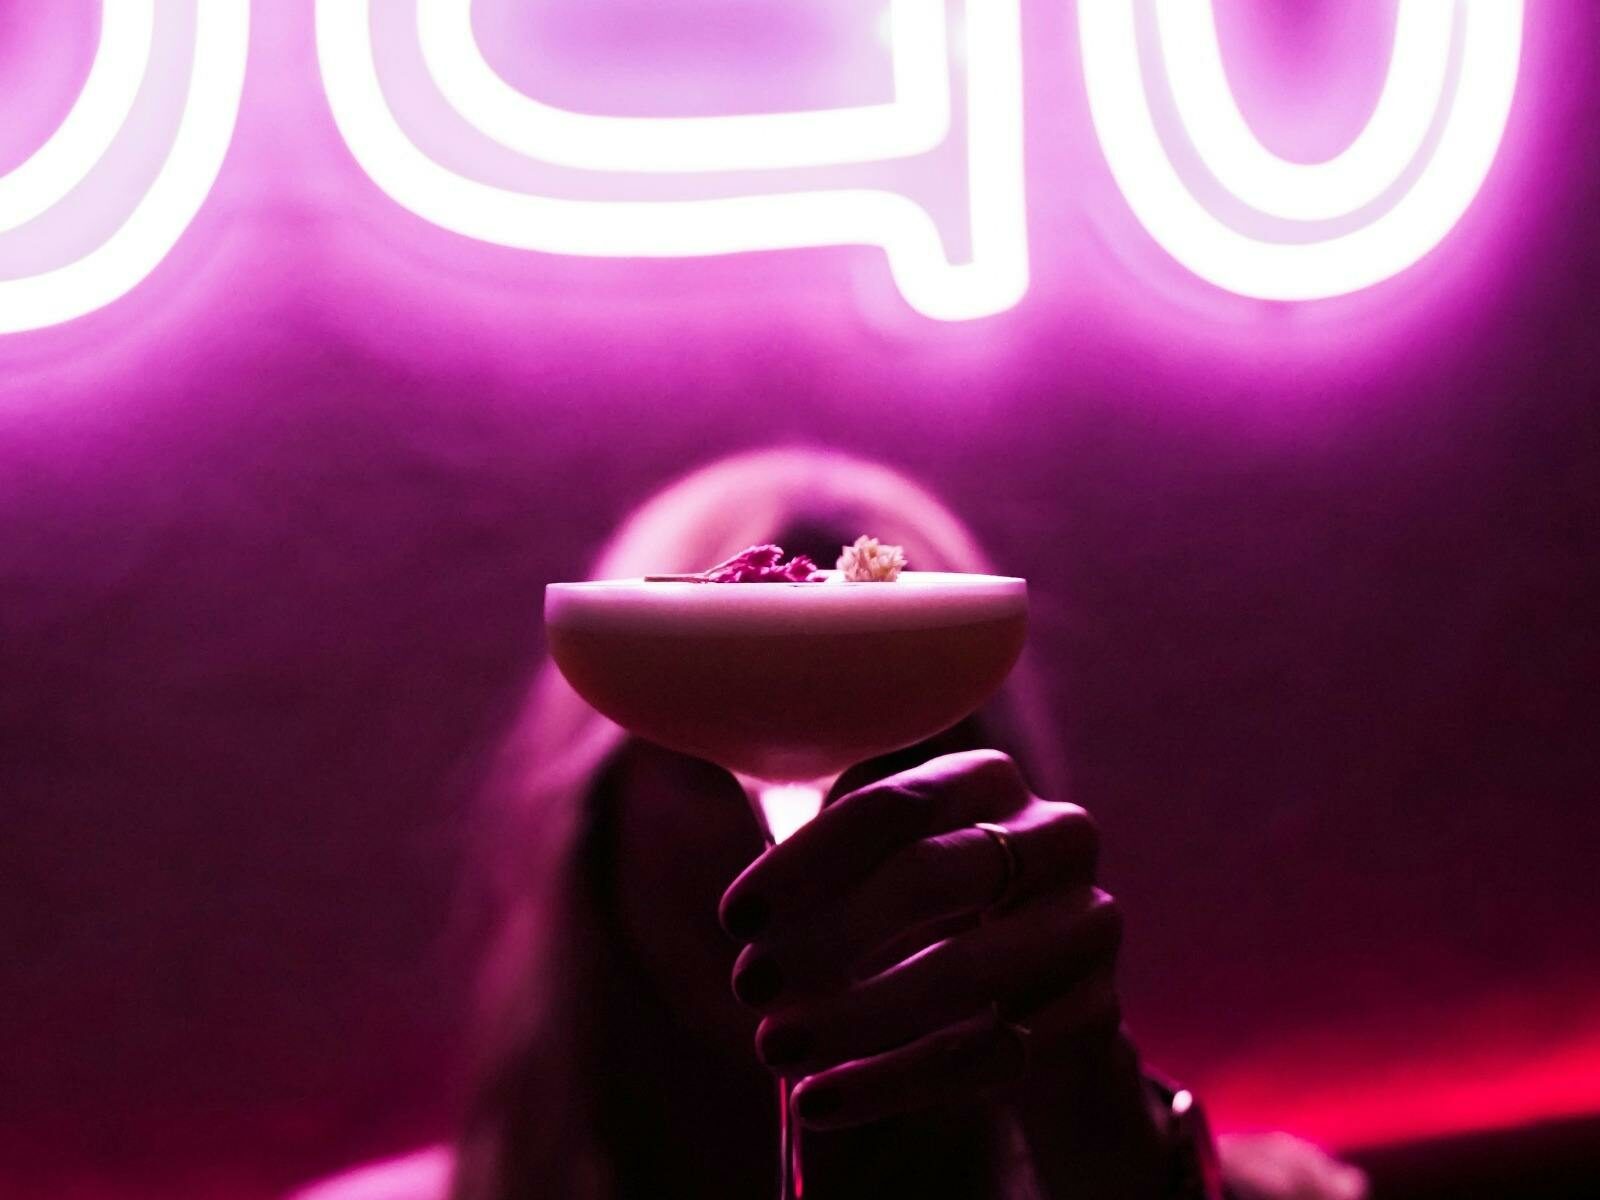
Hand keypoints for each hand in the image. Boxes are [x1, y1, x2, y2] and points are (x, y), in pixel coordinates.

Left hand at [719, 750, 1169, 1197]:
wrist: (1043, 1002)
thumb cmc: (934, 917)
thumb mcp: (882, 868)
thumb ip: (822, 854)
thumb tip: (741, 892)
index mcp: (986, 779)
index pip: (892, 804)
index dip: (807, 862)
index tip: (739, 918)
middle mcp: (1053, 835)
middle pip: (932, 875)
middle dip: (830, 934)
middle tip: (749, 984)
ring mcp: (1086, 922)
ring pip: (962, 972)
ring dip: (855, 1016)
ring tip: (774, 1049)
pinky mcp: (1095, 1010)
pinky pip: (985, 1053)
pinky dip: (893, 1081)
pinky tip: (824, 1099)